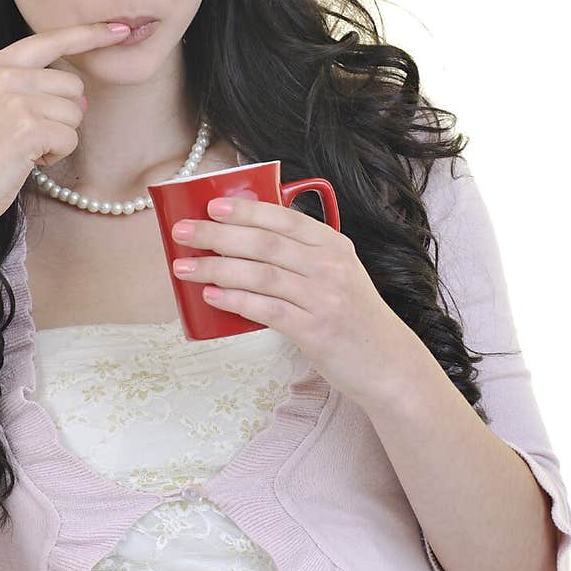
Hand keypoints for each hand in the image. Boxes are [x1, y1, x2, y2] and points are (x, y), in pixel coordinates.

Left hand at [170, 195, 422, 408]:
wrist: (387, 365)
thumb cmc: (352, 319)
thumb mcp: (337, 276)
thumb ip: (302, 258)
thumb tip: (243, 243)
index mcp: (334, 246)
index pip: (284, 219)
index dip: (246, 210)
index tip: (211, 206)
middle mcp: (330, 267)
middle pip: (265, 243)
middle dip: (218, 234)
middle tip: (183, 232)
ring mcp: (324, 298)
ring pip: (261, 274)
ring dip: (217, 268)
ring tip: (184, 267)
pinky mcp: (315, 330)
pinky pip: (267, 310)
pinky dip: (236, 300)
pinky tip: (211, 296)